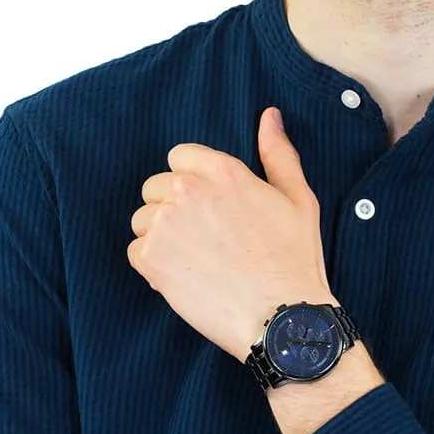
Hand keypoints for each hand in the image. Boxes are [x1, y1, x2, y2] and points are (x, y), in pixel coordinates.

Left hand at [128, 107, 332, 359]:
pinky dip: (153, 265)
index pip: (179, 156)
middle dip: (172, 208)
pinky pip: (135, 250)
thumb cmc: (294, 260)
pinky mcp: (151, 259)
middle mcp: (188, 192)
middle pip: (155, 187)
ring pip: (142, 219)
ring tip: (194, 258)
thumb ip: (278, 153)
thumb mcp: (299, 199)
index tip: (208, 205)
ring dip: (160, 236)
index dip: (192, 180)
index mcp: (223, 172)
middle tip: (203, 236)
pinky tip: (185, 276)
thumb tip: (269, 116)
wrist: (281, 317)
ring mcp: (165, 225)